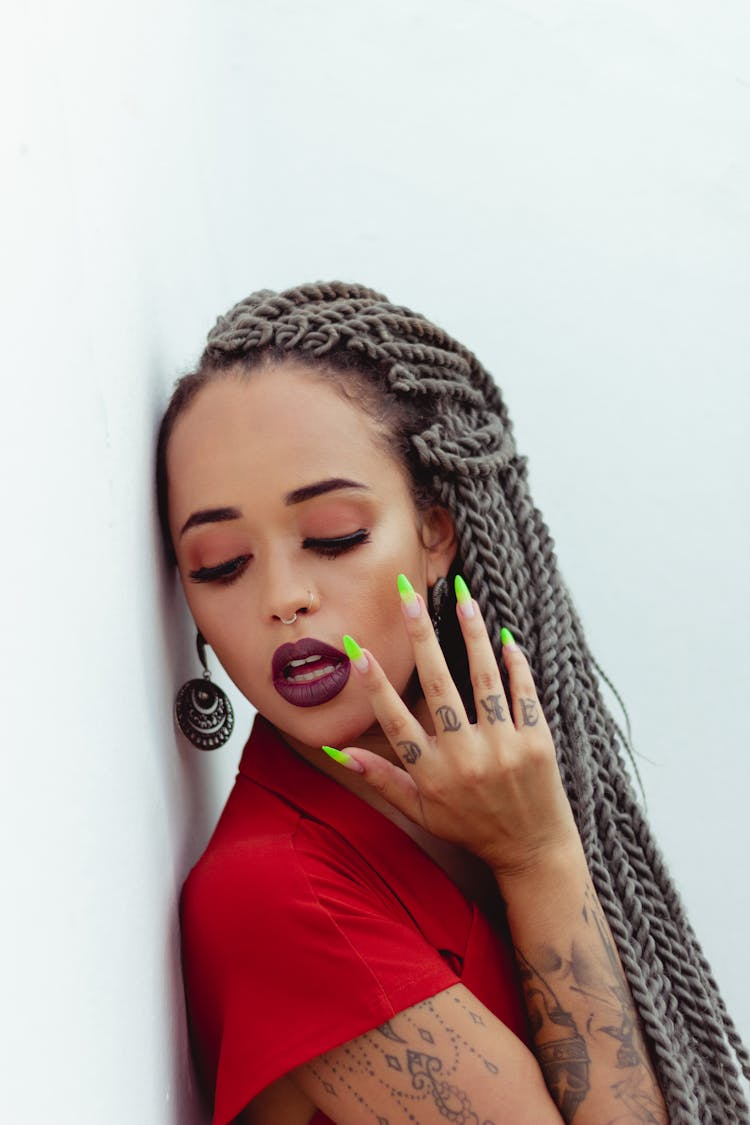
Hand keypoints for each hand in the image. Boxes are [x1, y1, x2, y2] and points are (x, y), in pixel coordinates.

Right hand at [327, 575, 579, 879]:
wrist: (532, 851)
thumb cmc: (471, 828)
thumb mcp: (419, 811)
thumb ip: (380, 778)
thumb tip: (337, 751)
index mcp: (432, 774)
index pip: (397, 722)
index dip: (376, 686)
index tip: (360, 650)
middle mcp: (465, 759)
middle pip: (438, 687)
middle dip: (421, 637)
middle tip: (408, 596)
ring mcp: (504, 749)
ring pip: (484, 681)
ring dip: (472, 635)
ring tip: (463, 597)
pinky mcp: (537, 743)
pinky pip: (525, 695)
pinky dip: (516, 664)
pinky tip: (505, 637)